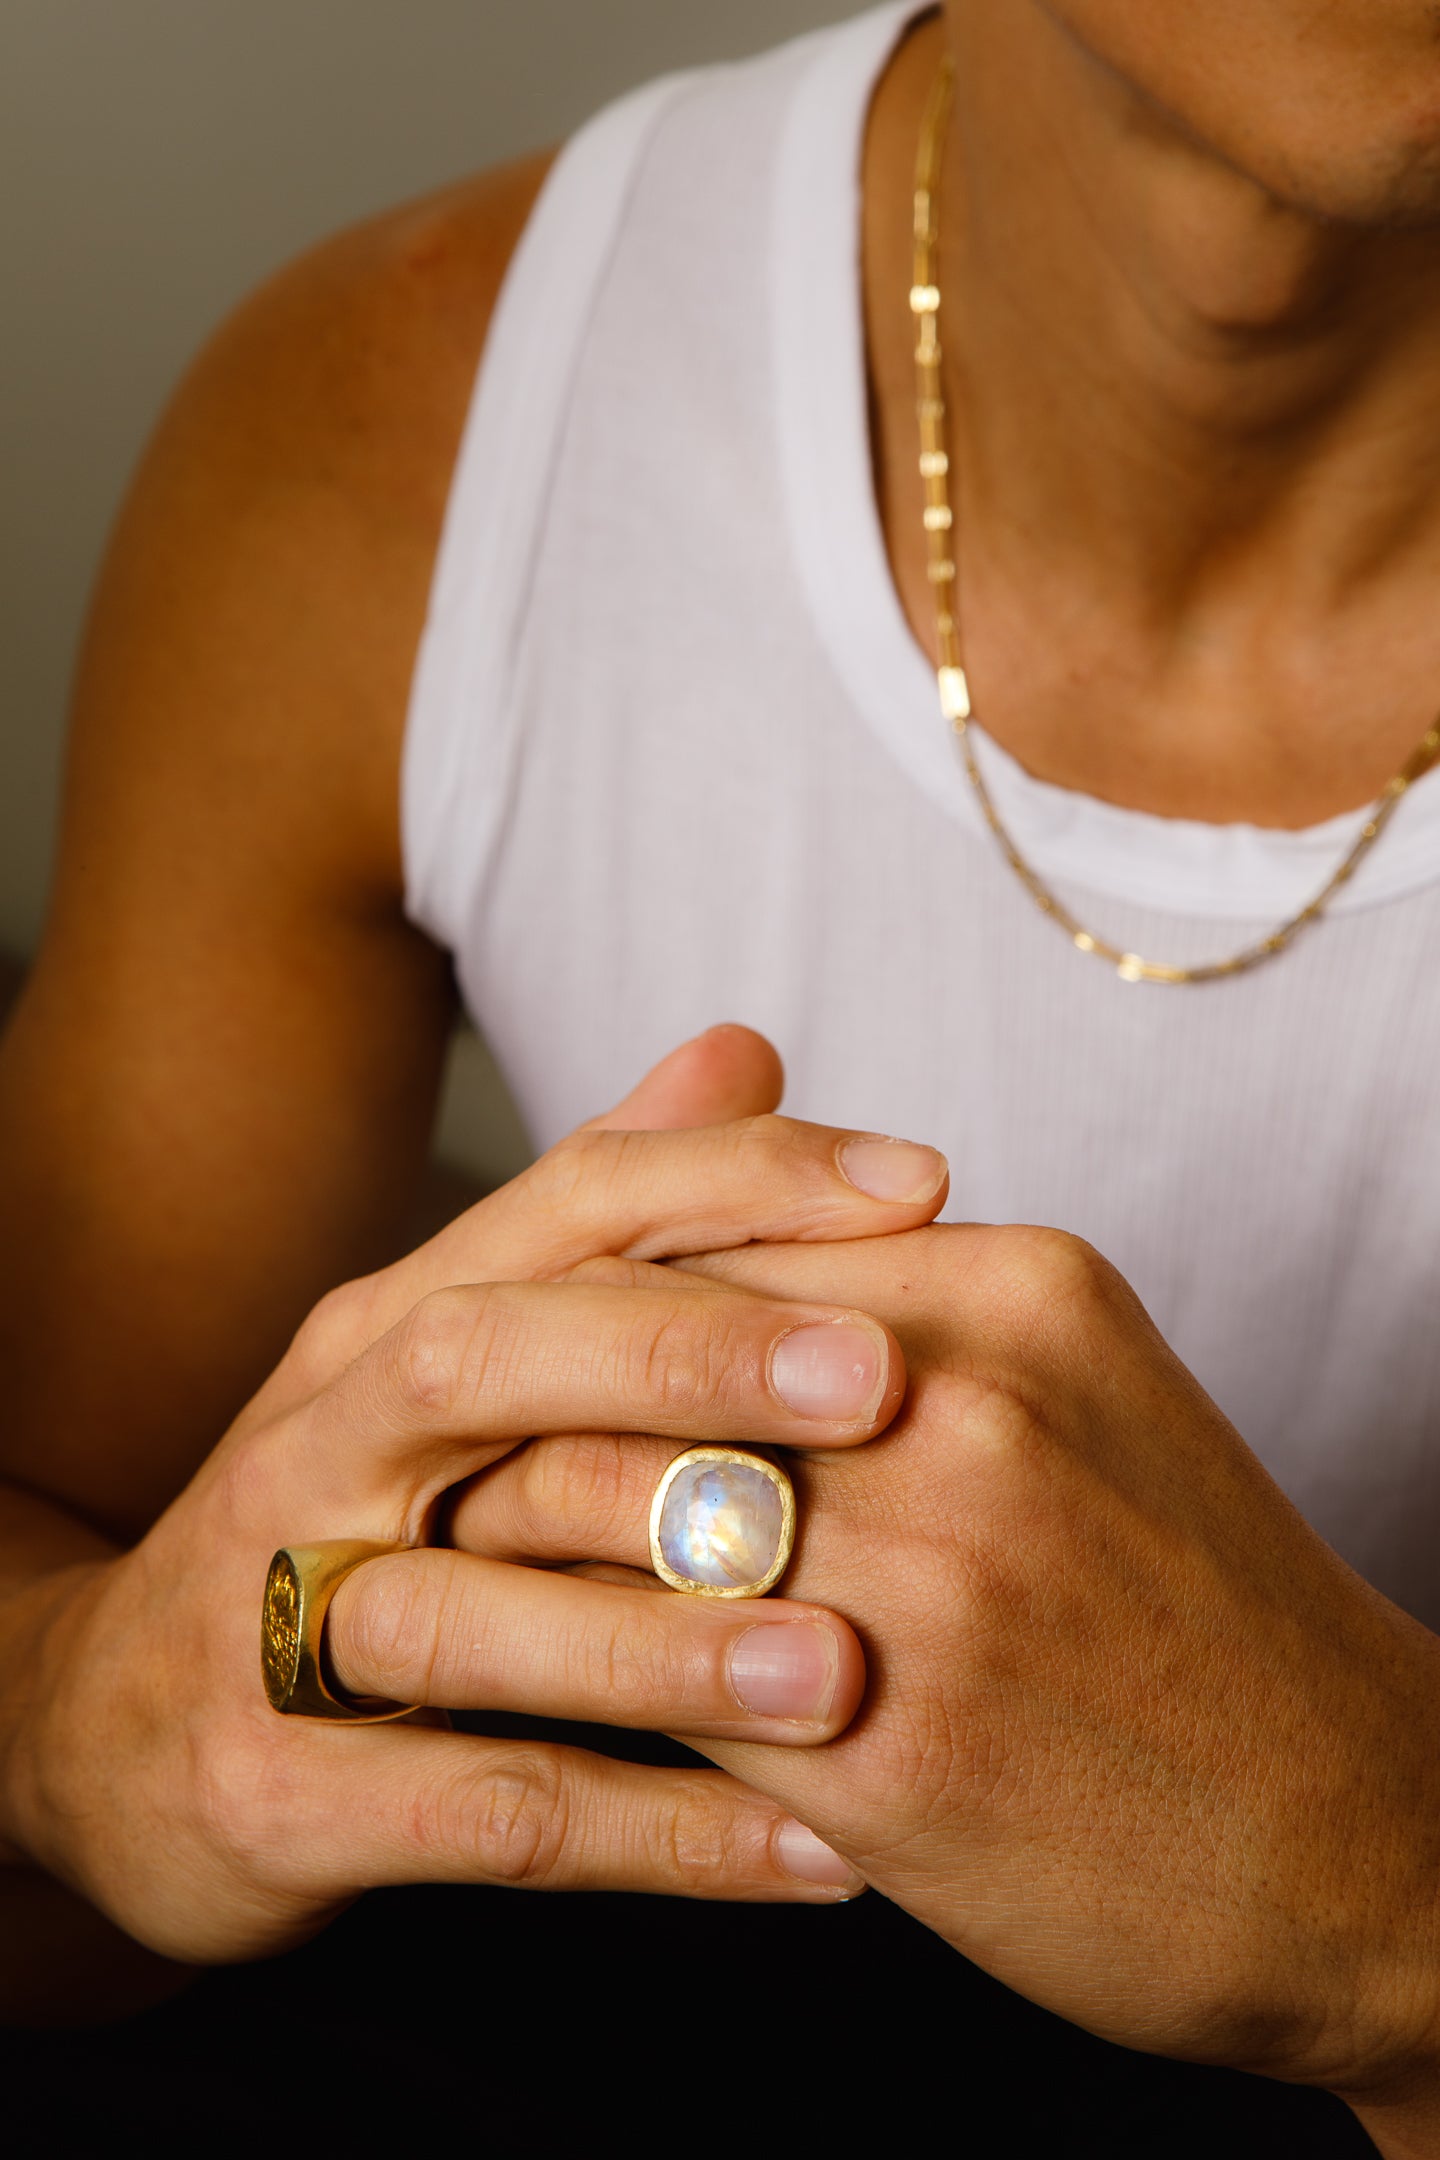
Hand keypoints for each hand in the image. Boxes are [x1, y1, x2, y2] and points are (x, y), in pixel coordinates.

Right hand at [0, 1028, 950, 1963]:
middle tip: (879, 1380)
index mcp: (395, 1321)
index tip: (922, 1184)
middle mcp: (329, 1439)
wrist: (109, 1724)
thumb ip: (599, 1218)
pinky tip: (815, 1859)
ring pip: (474, 1606)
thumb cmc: (343, 1519)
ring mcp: (284, 1617)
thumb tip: (746, 1051)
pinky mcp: (279, 1792)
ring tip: (852, 1669)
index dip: (739, 1179)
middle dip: (687, 1357)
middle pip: (491, 1356)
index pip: (566, 1203)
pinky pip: (481, 1814)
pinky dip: (652, 1835)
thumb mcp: (452, 1353)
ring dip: (666, 1633)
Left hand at [451, 1221, 1439, 2147]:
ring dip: (489, 1539)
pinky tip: (504, 1694)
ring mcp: (926, 1575)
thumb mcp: (1079, 1388)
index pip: (711, 1239)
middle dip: (503, 1407)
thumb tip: (713, 1260)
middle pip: (636, 1360)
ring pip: (608, 1511)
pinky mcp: (887, 1750)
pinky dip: (557, 1680)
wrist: (1356, 1830)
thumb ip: (900, 1305)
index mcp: (1012, 1288)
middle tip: (407, 1452)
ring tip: (413, 1566)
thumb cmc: (1193, 1605)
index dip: (579, 1297)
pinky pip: (649, 1685)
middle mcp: (963, 1405)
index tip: (492, 1342)